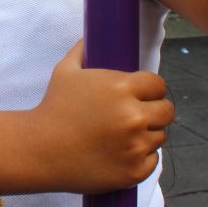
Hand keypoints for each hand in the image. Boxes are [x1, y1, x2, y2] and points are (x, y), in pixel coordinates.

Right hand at [24, 40, 173, 193]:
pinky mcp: (135, 171)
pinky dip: (140, 158)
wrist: (40, 150)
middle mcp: (134, 117)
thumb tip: (91, 35)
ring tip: (123, 135)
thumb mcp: (65, 71)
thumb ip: (82, 50)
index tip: (142, 94)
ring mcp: (136, 146)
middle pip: (167, 111)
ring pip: (160, 136)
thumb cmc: (53, 108)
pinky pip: (152, 160)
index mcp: (122, 88)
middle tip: (136, 115)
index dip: (151, 89)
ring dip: (147, 134)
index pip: (159, 85)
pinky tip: (121, 153)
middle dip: (154, 111)